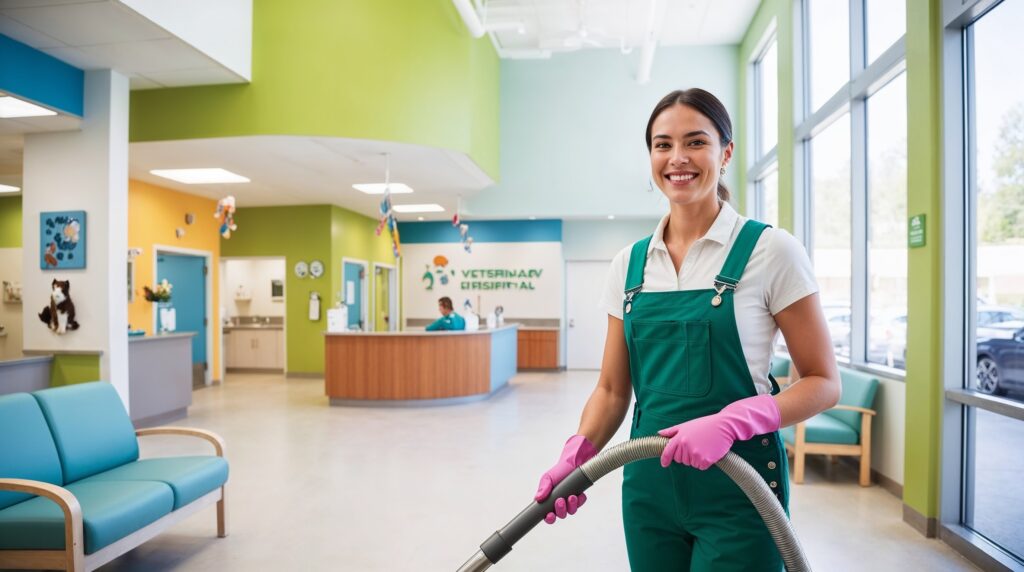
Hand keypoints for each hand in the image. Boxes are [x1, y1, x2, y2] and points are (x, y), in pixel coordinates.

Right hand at [534, 434, 597, 523]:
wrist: (573, 462)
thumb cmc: (558, 470)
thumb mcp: (548, 478)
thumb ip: (543, 488)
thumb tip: (537, 499)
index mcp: (549, 501)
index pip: (548, 515)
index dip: (549, 518)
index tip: (549, 515)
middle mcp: (560, 503)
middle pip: (560, 515)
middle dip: (560, 510)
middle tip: (560, 500)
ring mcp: (570, 501)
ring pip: (571, 511)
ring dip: (571, 506)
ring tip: (571, 496)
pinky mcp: (580, 497)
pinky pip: (580, 504)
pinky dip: (580, 501)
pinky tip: (579, 495)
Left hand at [658, 394, 780, 469]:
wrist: (724, 426)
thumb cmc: (705, 425)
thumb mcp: (686, 425)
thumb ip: (672, 431)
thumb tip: (660, 433)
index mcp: (680, 438)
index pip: (668, 452)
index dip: (665, 459)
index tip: (664, 464)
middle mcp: (686, 447)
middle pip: (680, 460)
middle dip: (686, 455)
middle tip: (696, 445)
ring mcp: (695, 454)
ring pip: (691, 464)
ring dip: (696, 459)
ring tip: (704, 446)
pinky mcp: (705, 461)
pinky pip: (701, 467)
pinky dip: (705, 462)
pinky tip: (709, 452)